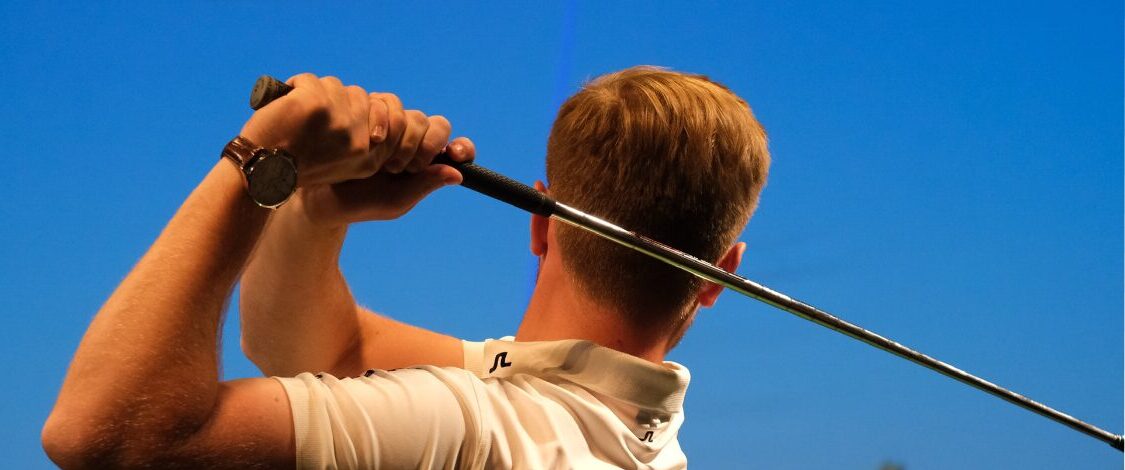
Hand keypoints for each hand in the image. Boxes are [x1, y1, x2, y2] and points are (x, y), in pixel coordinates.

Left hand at [240, 73, 376, 187]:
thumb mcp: (340, 164)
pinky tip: (283, 104)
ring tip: (296, 114)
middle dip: (334, 98)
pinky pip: (309, 80)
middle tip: (312, 118)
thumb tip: (368, 102)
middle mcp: (359, 140)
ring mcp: (339, 120)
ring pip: (333, 85)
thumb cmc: (296, 167)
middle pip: (357, 95)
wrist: (262, 174)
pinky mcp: (316, 104)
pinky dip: (292, 86)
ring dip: (312, 91)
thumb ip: (357, 140)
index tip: (334, 115)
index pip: (380, 112)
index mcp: (369, 158)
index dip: (357, 107)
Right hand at [296, 95, 475, 226]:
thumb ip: (425, 185)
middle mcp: (408, 136)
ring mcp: (386, 121)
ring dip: (398, 135)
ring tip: (380, 160)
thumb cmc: (361, 203)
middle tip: (403, 168)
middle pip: (430, 123)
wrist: (319, 194)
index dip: (460, 146)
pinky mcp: (365, 109)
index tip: (456, 154)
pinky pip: (381, 102)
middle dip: (422, 144)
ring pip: (407, 111)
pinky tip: (367, 141)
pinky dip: (378, 121)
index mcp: (422, 158)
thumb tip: (457, 174)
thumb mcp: (396, 200)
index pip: (451, 144)